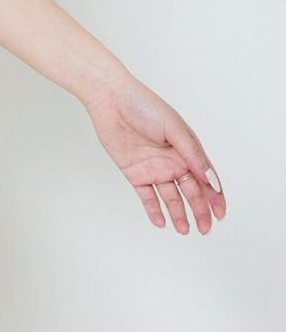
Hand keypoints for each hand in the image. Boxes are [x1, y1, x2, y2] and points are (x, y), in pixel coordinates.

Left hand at [81, 76, 226, 233]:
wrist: (110, 100)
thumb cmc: (145, 107)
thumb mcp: (175, 130)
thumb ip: (193, 156)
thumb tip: (212, 180)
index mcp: (188, 150)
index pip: (207, 179)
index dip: (216, 198)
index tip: (220, 215)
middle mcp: (173, 162)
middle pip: (191, 192)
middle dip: (200, 211)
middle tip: (205, 230)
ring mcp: (154, 169)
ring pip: (170, 198)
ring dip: (178, 214)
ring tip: (185, 230)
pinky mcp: (135, 173)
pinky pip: (147, 196)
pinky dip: (154, 210)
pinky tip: (161, 222)